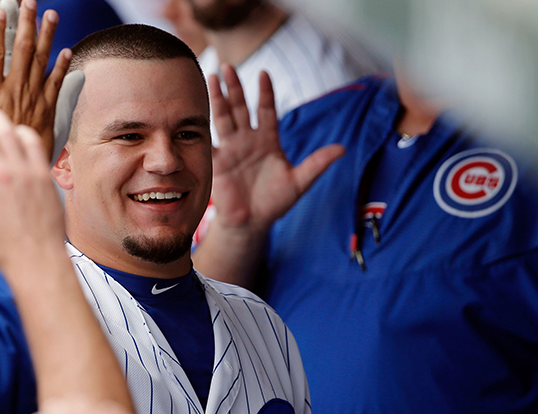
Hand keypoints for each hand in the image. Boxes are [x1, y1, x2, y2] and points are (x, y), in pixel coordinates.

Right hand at [0, 0, 83, 162]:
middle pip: (20, 51)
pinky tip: (66, 51)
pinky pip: (57, 85)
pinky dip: (62, 68)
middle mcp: (13, 93)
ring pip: (41, 62)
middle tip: (27, 1)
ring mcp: (34, 101)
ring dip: (46, 36)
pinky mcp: (49, 112)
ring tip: (50, 14)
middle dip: (24, 23)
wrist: (16, 178)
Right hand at [209, 64, 344, 234]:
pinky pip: (209, 143)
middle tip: (228, 67)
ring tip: (211, 78)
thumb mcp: (299, 182)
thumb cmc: (275, 202)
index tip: (263, 73)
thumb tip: (342, 148)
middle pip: (240, 108)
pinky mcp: (217, 163)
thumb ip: (317, 163)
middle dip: (234, 88)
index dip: (265, 93)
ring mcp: (231, 150)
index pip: (266, 110)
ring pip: (223, 119)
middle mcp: (248, 140)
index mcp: (268, 140)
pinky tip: (195, 110)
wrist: (252, 223)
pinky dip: (202, 128)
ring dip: (217, 99)